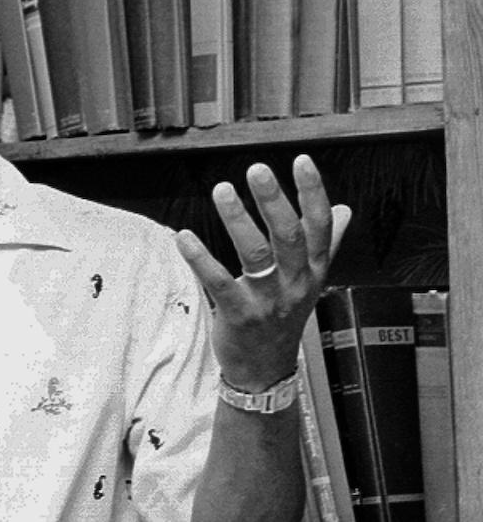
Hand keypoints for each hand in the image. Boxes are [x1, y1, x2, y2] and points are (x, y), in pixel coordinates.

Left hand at [174, 154, 351, 391]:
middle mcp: (295, 283)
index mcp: (312, 270)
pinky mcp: (239, 316)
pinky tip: (184, 237)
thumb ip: (326, 244)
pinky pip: (219, 283)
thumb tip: (346, 210)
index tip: (301, 161)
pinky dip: (201, 259)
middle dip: (274, 201)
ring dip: (238, 221)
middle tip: (257, 170)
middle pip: (290, 236)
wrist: (265, 369)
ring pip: (256, 255)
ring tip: (222, 190)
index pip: (320, 226)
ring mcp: (268, 301)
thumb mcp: (310, 282)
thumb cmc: (283, 317)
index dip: (313, 193)